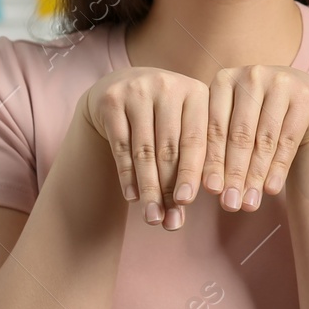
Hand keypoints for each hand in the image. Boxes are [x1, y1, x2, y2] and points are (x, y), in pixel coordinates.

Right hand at [81, 66, 206, 229]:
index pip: (197, 140)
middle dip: (168, 189)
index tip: (187, 203)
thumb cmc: (164, 117)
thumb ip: (191, 162)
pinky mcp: (111, 100)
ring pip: (144, 151)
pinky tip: (132, 197)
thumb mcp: (183, 126)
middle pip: (169, 148)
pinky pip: (120, 146)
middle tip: (169, 222)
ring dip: (148, 189)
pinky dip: (127, 175)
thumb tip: (182, 211)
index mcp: (197, 92)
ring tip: (151, 218)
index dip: (193, 173)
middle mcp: (168, 86)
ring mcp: (138, 90)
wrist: (122, 87)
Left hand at [197, 65, 308, 212]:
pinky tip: (271, 190)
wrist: (304, 99)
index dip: (210, 162)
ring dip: (256, 176)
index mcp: (223, 80)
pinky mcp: (304, 96)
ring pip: (264, 139)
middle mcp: (251, 76)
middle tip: (229, 204)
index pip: (213, 128)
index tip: (208, 193)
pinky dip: (278, 168)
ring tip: (249, 203)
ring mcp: (280, 83)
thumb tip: (208, 189)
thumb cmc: (258, 116)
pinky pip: (288, 139)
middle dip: (233, 173)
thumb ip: (219, 146)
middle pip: (239, 134)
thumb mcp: (235, 120)